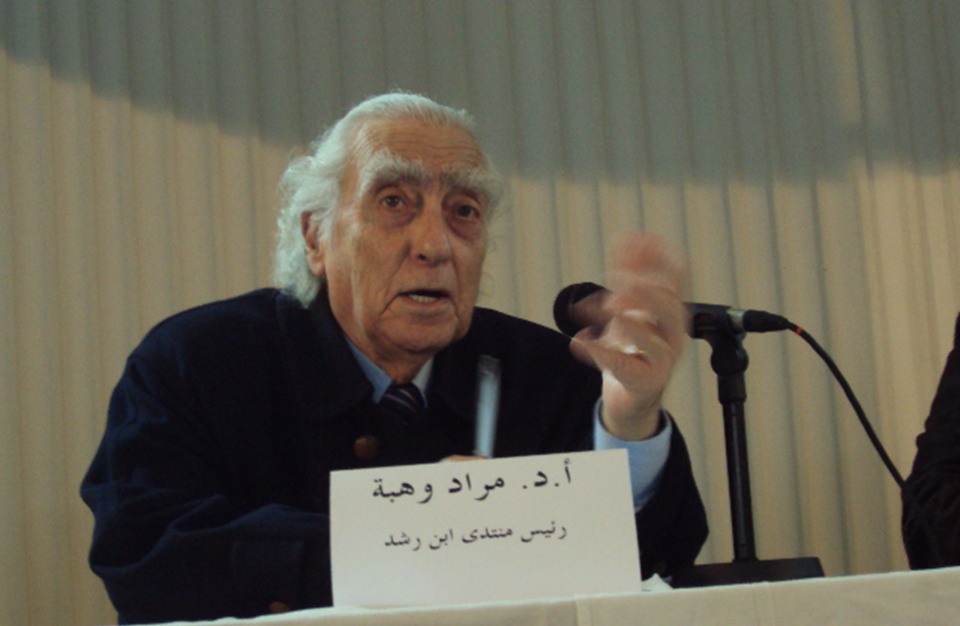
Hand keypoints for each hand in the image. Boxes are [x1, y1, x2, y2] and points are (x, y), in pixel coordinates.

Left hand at [570, 233, 686, 439]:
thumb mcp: (628, 308)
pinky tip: (579, 341)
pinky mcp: (643, 381)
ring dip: (628, 320)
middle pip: (668, 308)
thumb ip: (629, 276)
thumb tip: (628, 236)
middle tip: (618, 277)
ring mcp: (661, 360)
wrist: (632, 396)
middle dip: (644, 290)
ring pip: (651, 339)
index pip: (676, 280)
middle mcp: (672, 335)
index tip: (642, 237)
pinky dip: (598, 352)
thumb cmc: (632, 348)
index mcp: (671, 312)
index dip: (661, 258)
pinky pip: (622, 366)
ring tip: (608, 305)